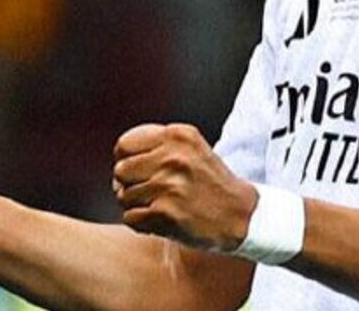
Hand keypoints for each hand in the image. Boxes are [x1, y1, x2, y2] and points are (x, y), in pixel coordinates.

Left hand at [112, 124, 258, 250]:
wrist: (240, 215)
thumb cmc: (212, 183)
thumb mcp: (191, 149)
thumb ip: (158, 146)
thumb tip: (118, 162)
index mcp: (178, 136)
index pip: (124, 145)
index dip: (125, 160)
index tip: (136, 171)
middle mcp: (172, 157)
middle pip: (120, 171)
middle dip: (128, 184)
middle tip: (148, 192)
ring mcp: (168, 185)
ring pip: (123, 196)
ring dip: (136, 205)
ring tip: (159, 205)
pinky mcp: (165, 213)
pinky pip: (130, 218)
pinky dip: (140, 223)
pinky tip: (160, 220)